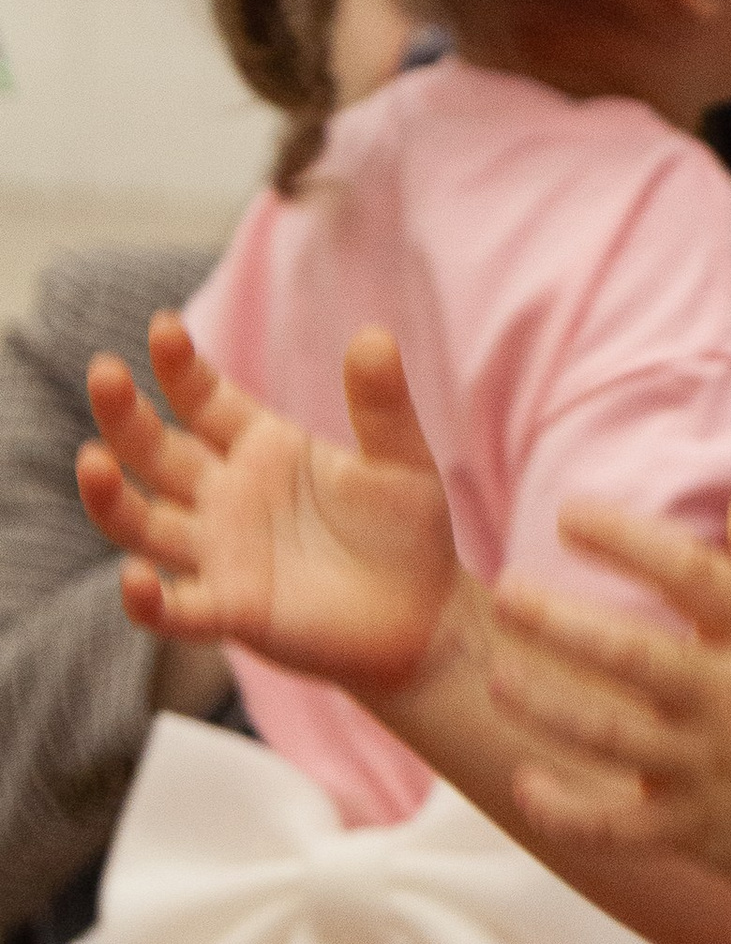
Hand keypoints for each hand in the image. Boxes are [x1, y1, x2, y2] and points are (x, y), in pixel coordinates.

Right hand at [81, 319, 464, 691]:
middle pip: (156, 452)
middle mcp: (225, 497)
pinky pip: (176, 609)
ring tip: (91, 462)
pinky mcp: (232, 613)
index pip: (202, 399)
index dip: (180, 367)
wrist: (425, 617)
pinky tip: (135, 580)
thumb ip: (381, 404)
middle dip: (124, 415)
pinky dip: (148, 601)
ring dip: (111, 497)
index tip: (163, 326)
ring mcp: (221, 555)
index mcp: (260, 447)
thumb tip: (374, 336)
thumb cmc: (406, 533)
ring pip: (144, 525)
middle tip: (104, 373)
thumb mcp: (400, 460)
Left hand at [486, 492, 730, 922]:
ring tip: (496, 675)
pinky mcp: (692, 830)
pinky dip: (565, 812)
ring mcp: (709, 771)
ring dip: (545, 707)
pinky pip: (615, 828)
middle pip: (633, 658)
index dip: (627, 541)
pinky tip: (524, 783)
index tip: (570, 517)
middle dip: (560, 624)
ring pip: (609, 739)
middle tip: (503, 593)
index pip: (692, 576)